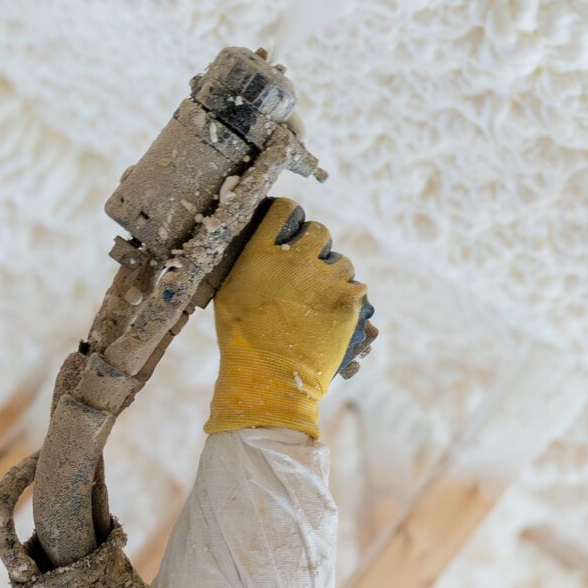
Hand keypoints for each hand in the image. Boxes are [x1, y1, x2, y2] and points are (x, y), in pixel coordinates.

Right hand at [205, 202, 368, 439]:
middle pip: (318, 231)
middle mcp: (295, 258)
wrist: (271, 377)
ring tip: (321, 302)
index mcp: (261, 253)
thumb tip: (263, 250)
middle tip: (308, 271)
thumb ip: (249, 264)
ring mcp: (325, 277)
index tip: (291, 227)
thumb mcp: (229, 294)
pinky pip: (357, 287)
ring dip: (333, 277)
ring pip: (341, 262)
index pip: (283, 210)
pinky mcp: (349, 299)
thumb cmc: (243, 341)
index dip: (290, 215)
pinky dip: (349, 300)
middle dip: (315, 247)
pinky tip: (336, 315)